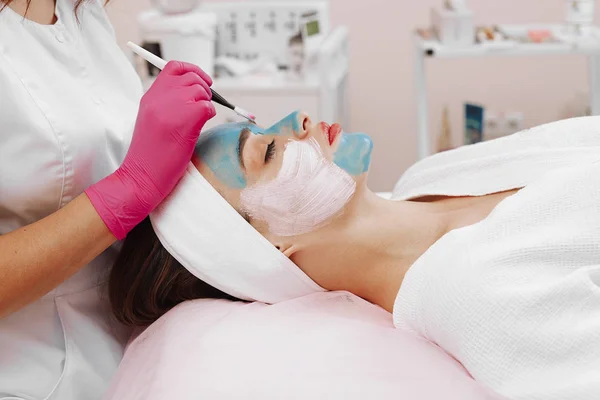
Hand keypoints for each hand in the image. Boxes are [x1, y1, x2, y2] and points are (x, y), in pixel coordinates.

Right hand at [85, 61, 215, 238]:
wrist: (142, 176)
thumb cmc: (150, 154)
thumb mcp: (152, 120)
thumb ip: (168, 103)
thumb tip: (195, 93)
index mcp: (150, 96)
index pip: (174, 67)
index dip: (192, 70)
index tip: (203, 80)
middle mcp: (160, 97)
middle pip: (192, 77)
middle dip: (205, 89)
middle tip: (204, 106)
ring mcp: (173, 106)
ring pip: (202, 91)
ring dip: (207, 104)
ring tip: (197, 121)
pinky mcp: (187, 119)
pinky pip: (208, 108)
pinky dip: (209, 116)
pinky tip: (199, 128)